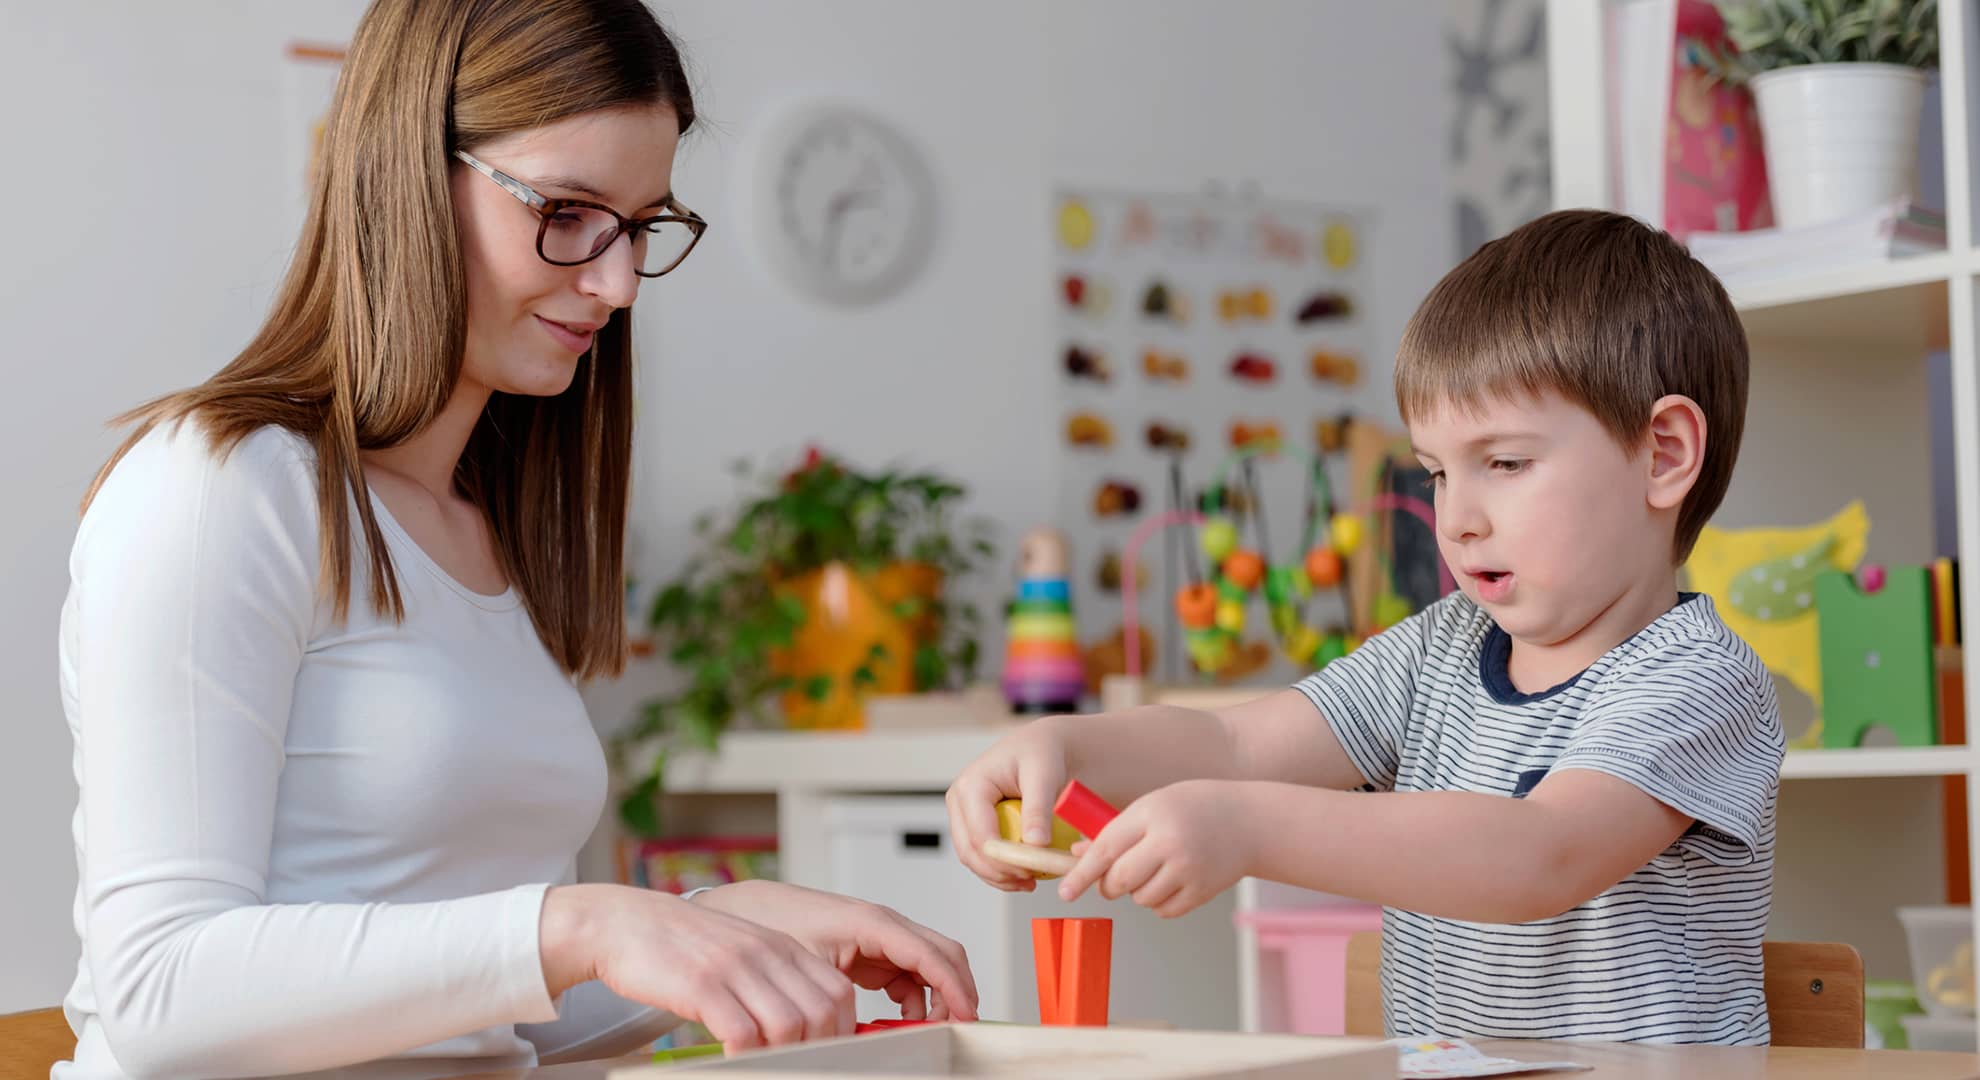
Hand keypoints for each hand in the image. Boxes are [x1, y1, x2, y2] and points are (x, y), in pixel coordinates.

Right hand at [540, 883, 856, 1054]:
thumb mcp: (741, 951)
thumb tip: (805, 1023)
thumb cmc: (681, 945)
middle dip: (819, 1049)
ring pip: (789, 1025)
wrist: (626, 922)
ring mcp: (736, 967)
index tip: (830, 1053)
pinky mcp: (702, 984)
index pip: (838, 992)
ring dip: (784, 1056)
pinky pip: (742, 1033)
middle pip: (822, 1012)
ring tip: (767, 1065)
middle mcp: (766, 953)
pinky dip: (746, 1056)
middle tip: (801, 1066)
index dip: (843, 1030)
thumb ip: (774, 979)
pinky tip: (733, 1059)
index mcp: (782, 945)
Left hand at [690, 880, 977, 1022]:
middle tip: (958, 1028)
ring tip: (925, 1030)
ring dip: (937, 996)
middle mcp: (882, 925)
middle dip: (957, 990)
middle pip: (942, 953)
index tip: (967, 1018)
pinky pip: (906, 974)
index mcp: (873, 922)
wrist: (742, 911)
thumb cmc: (770, 925)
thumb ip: (841, 1001)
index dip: (955, 988)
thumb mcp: (808, 968)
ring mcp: (877, 937)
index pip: (932, 954)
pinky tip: (900, 1020)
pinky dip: (914, 997)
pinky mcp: (867, 950)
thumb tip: (857, 1038)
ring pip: (928, 965)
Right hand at [945, 715, 1074, 890]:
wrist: (1042, 746)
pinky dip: (1000, 871)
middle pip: (970, 851)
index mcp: (970, 786)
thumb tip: (1036, 844)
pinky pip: (981, 856)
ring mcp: (964, 815)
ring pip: (972, 858)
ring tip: (1030, 882)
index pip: (979, 834)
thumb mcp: (1044, 775)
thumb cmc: (1042, 753)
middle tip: (1030, 882)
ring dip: (998, 877)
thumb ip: (1038, 808)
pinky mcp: (974, 825)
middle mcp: (960, 801)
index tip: (1031, 871)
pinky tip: (1025, 876)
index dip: (1002, 860)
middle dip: (998, 873)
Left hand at [1055, 779, 1254, 917]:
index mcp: (1151, 814)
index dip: (1080, 873)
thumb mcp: (1151, 807)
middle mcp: (1169, 842)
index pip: (1105, 849)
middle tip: (1111, 881)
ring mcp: (1188, 869)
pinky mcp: (1203, 891)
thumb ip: (1116, 831)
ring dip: (1137, 892)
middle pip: (1120, 880)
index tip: (1064, 891)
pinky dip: (1160, 903)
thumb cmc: (1192, 808)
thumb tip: (1078, 854)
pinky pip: (1164, 910)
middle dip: (1108, 886)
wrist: (1248, 821)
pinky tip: (1172, 881)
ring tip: (1154, 870)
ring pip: (1141, 899)